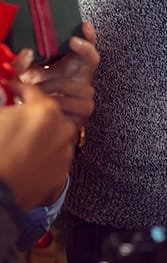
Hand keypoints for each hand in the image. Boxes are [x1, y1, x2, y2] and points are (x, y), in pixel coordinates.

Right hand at [0, 81, 76, 210]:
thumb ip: (2, 101)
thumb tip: (3, 92)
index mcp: (45, 111)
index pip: (31, 91)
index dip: (16, 89)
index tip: (9, 90)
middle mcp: (63, 128)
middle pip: (46, 113)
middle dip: (30, 113)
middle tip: (13, 117)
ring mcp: (64, 151)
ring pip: (52, 134)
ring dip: (38, 134)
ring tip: (16, 141)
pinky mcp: (61, 173)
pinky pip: (52, 156)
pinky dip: (41, 154)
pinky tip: (23, 158)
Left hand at [18, 22, 98, 123]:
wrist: (35, 122)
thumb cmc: (33, 96)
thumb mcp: (26, 76)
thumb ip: (23, 64)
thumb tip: (27, 51)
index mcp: (70, 65)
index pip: (85, 47)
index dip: (88, 36)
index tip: (83, 26)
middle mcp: (80, 76)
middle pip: (92, 58)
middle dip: (84, 49)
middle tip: (72, 41)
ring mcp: (85, 93)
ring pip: (80, 83)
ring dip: (58, 84)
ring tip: (39, 89)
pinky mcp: (84, 110)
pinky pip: (79, 103)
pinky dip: (61, 103)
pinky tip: (49, 104)